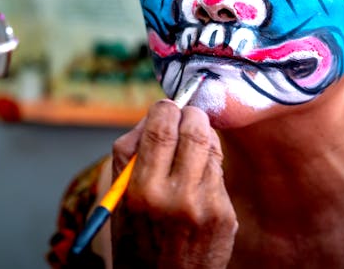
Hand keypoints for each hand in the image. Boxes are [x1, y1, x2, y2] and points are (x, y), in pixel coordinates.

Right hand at [110, 100, 237, 267]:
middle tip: (187, 114)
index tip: (165, 107)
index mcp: (141, 189)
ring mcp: (204, 207)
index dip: (165, 109)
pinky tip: (198, 174)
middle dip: (191, 114)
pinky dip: (209, 164)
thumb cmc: (135, 236)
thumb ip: (131, 153)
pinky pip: (219, 173)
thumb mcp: (119, 197)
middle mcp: (175, 197)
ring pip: (210, 148)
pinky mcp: (224, 216)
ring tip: (193, 139)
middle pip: (193, 130)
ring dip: (203, 136)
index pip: (160, 128)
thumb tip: (157, 115)